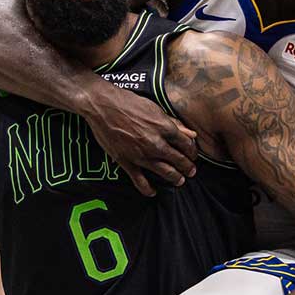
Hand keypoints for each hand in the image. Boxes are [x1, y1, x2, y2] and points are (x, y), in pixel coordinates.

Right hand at [81, 84, 197, 195]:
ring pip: (165, 172)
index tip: (192, 155)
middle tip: (191, 171)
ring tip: (180, 181)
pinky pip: (140, 180)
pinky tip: (153, 192)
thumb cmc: (128, 102)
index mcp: (165, 128)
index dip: (192, 152)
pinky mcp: (126, 161)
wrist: (102, 105)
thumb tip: (191, 134)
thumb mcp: (155, 108)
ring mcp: (141, 155)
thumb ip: (174, 123)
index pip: (186, 145)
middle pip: (179, 160)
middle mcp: (156, 143)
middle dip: (188, 167)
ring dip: (175, 178)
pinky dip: (148, 189)